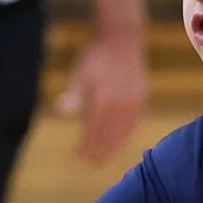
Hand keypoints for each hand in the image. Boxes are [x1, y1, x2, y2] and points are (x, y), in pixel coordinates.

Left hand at [55, 29, 147, 163]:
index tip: (78, 154)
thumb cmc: (96, 56)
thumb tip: (60, 110)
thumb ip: (74, 96)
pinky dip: (127, 134)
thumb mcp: (80, 74)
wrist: (122, 39)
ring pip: (123, 132)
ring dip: (113, 147)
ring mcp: (134, 103)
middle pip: (108, 136)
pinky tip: (121, 140)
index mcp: (104, 101)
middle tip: (90, 163)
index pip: (93, 132)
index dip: (86, 145)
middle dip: (99, 151)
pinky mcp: (142, 99)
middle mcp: (121, 106)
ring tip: (105, 157)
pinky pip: (135, 123)